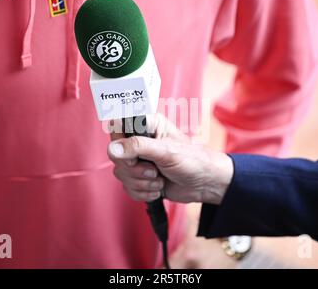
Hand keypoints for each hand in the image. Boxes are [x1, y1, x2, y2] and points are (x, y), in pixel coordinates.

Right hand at [107, 114, 233, 203]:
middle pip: (116, 155)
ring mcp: (139, 160)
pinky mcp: (140, 177)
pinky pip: (127, 187)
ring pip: (121, 173)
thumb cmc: (193, 161)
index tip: (134, 156)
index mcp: (147, 125)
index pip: (117, 128)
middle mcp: (140, 141)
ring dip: (142, 182)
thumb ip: (138, 147)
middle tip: (154, 170)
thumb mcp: (166, 152)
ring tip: (160, 179)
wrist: (205, 184)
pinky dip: (142, 192)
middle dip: (135, 169)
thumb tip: (113, 149)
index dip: (120, 144)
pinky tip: (158, 188)